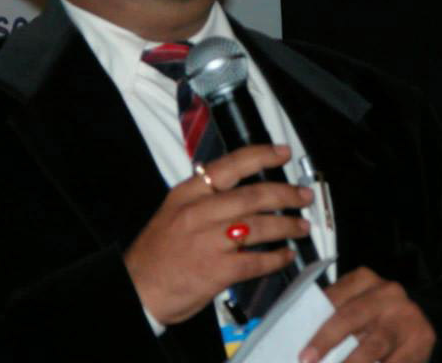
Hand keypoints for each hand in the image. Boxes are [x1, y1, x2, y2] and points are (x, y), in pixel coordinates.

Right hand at [124, 144, 313, 324]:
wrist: (137, 290)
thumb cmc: (157, 252)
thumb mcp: (173, 211)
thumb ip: (203, 198)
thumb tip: (240, 188)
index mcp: (188, 193)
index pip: (229, 166)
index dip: (261, 156)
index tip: (283, 153)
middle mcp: (199, 213)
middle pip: (252, 196)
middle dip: (285, 194)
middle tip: (303, 195)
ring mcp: (209, 242)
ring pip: (259, 226)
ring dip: (287, 226)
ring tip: (302, 226)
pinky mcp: (217, 271)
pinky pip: (256, 261)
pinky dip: (276, 258)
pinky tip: (286, 256)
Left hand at [300, 266, 434, 362]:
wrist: (414, 325)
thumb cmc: (377, 318)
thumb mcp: (355, 309)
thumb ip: (334, 317)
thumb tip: (305, 341)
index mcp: (364, 279)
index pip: (334, 300)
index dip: (316, 326)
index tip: (303, 352)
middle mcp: (387, 292)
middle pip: (350, 317)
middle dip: (327, 343)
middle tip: (308, 361)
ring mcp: (406, 313)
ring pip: (373, 345)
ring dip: (352, 362)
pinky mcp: (423, 337)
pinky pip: (396, 361)